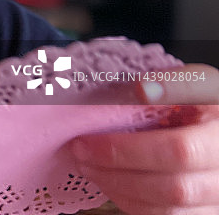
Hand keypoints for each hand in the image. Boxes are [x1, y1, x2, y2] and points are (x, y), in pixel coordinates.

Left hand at [69, 63, 218, 213]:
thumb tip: (141, 89)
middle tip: (79, 151)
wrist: (216, 126)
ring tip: (87, 166)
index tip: (88, 138)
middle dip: (116, 171)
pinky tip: (109, 180)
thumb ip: (173, 83)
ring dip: (118, 189)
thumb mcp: (200, 82)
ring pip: (167, 210)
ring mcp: (215, 199)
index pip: (179, 151)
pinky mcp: (202, 211)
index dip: (128, 149)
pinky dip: (130, 202)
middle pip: (172, 188)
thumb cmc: (208, 103)